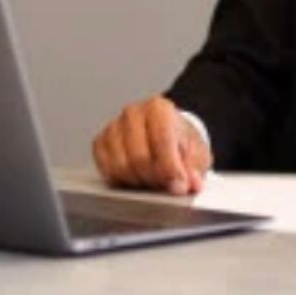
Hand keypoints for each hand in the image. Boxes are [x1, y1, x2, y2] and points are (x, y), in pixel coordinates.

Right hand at [92, 95, 210, 194]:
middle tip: (166, 185)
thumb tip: (191, 183)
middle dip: (155, 178)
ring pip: (121, 167)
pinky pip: (106, 170)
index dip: (171, 168)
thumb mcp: (196, 152)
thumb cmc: (179, 141)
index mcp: (159, 108)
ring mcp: (113, 127)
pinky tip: (136, 177)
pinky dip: (122, 180)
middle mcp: (133, 113)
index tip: (179, 186)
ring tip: (153, 181)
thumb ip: (195, 167)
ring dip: (139, 181)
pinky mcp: (100, 143)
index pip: (162, 141)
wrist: (165, 134)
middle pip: (140, 157)